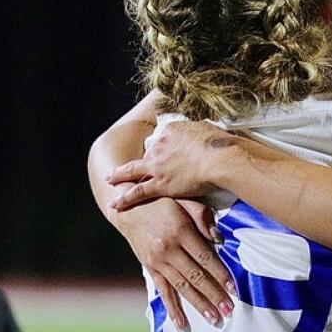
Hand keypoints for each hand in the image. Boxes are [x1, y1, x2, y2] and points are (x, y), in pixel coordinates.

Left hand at [107, 119, 235, 209]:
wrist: (220, 158)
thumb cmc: (221, 144)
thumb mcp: (208, 129)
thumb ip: (200, 133)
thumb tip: (204, 135)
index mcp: (172, 131)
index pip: (163, 140)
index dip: (163, 147)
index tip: (164, 152)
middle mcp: (160, 146)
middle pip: (146, 154)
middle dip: (139, 161)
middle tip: (127, 166)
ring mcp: (157, 165)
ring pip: (133, 171)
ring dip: (119, 175)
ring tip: (110, 179)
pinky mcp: (160, 184)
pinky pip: (138, 192)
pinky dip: (125, 198)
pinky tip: (115, 203)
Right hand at [113, 198, 234, 330]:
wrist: (127, 208)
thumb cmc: (162, 202)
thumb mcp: (184, 201)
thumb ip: (203, 217)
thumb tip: (219, 240)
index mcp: (180, 231)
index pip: (206, 258)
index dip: (221, 275)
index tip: (234, 289)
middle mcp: (168, 249)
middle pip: (196, 277)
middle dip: (214, 295)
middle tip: (229, 310)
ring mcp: (158, 261)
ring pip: (182, 287)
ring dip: (199, 304)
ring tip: (214, 318)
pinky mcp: (150, 268)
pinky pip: (163, 291)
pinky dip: (172, 308)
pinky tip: (181, 323)